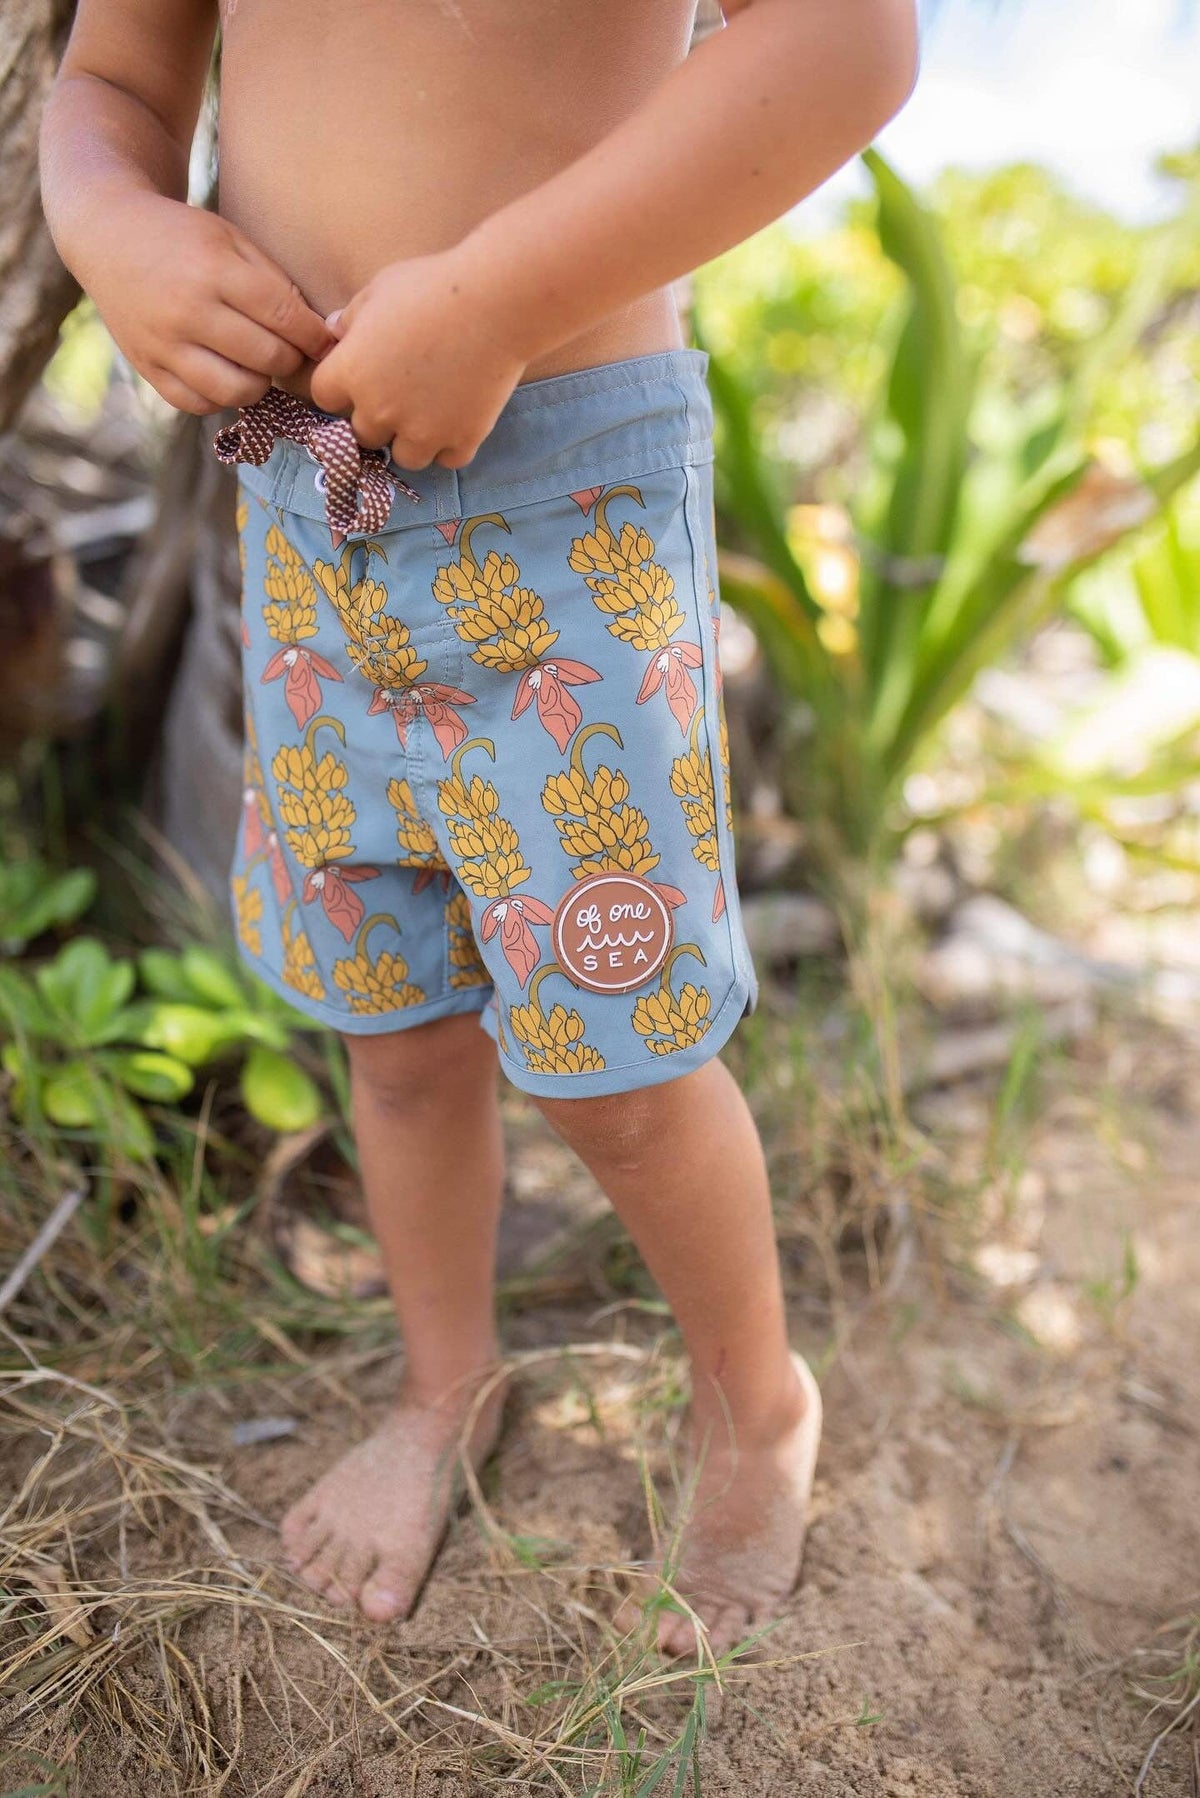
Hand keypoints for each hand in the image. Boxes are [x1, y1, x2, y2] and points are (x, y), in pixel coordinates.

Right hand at [88, 193, 335, 414]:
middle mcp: (187, 311)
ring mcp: (164, 344)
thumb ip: (275, 283)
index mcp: (213, 270)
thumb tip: (319, 334)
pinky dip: (221, 397)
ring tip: (259, 366)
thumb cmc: (184, 238)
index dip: (314, 338)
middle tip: (291, 352)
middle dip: (290, 361)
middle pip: (266, 359)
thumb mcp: (231, 240)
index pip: (284, 319)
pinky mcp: (148, 368)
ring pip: (236, 392)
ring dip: (260, 385)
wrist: (108, 235)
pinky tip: (225, 374)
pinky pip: (200, 404)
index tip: (325, 343)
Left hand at [308, 244, 534, 468]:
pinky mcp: (462, 439)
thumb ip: (351, 317)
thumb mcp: (380, 288)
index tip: (359, 376)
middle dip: (377, 417)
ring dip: (412, 440)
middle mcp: (380, 410)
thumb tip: (335, 331)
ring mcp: (423, 431)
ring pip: (404, 457)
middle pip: (363, 434)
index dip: (340, 388)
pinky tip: (459, 418)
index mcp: (352, 372)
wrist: (495, 303)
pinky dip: (452, 444)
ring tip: (429, 414)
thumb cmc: (433, 285)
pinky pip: (449, 459)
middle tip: (400, 393)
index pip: (324, 397)